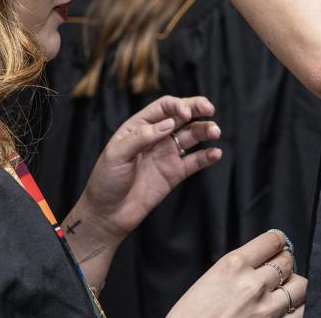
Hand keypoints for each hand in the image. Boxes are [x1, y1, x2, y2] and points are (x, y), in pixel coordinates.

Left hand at [69, 95, 220, 244]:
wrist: (107, 214)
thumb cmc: (105, 181)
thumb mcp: (116, 154)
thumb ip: (142, 137)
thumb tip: (169, 124)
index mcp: (139, 127)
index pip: (164, 107)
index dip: (178, 106)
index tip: (186, 114)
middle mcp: (156, 137)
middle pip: (182, 117)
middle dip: (197, 109)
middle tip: (210, 109)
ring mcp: (167, 154)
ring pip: (192, 136)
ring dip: (205, 130)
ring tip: (216, 132)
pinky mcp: (175, 173)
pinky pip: (195, 161)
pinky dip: (207, 156)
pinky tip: (215, 153)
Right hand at [169, 230, 307, 317]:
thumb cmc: (191, 316)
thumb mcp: (210, 280)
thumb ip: (237, 269)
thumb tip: (259, 263)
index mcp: (234, 265)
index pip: (272, 241)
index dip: (278, 242)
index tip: (277, 245)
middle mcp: (253, 283)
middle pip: (288, 261)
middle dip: (285, 263)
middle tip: (278, 269)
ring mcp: (267, 308)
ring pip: (301, 285)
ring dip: (294, 285)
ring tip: (285, 289)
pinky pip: (301, 312)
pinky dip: (298, 307)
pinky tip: (290, 308)